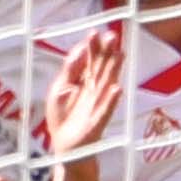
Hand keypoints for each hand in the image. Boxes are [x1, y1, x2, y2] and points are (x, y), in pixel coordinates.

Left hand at [37, 31, 130, 163]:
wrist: (65, 148)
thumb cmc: (63, 118)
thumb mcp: (60, 89)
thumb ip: (69, 70)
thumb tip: (78, 49)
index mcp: (84, 82)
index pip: (91, 60)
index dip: (93, 47)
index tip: (95, 32)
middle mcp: (94, 91)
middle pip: (102, 68)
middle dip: (107, 52)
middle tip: (113, 35)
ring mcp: (97, 106)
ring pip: (107, 84)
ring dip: (114, 69)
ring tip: (121, 54)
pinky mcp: (97, 123)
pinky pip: (106, 110)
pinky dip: (111, 100)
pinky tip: (117, 89)